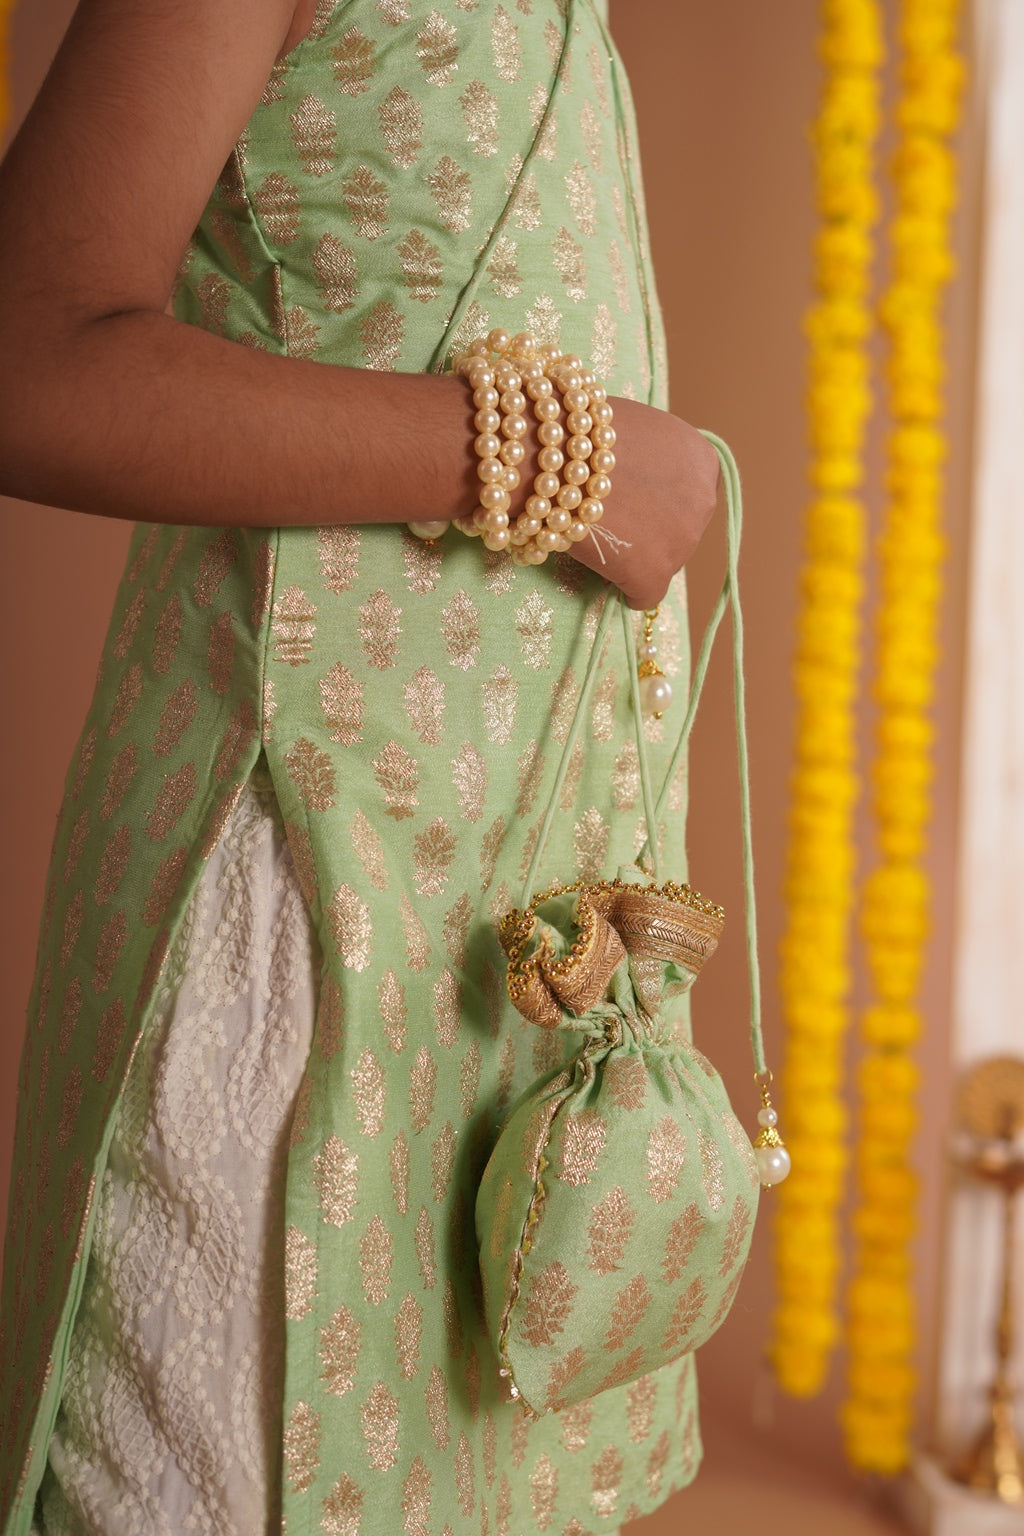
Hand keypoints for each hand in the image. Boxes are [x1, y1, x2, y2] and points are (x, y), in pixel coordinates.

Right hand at [567, 399, 721, 608]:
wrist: (552, 460)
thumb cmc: (580, 435)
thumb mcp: (634, 430)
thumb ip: (649, 455)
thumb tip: (641, 481)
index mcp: (701, 459)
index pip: (689, 492)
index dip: (658, 499)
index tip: (634, 502)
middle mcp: (702, 500)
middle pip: (680, 529)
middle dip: (650, 529)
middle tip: (615, 524)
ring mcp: (682, 540)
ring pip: (663, 561)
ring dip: (636, 557)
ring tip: (602, 543)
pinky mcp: (654, 574)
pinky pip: (645, 596)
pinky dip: (627, 591)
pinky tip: (609, 581)